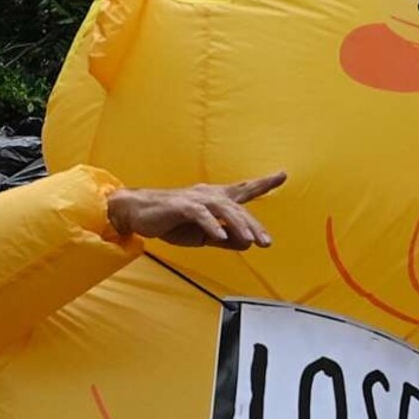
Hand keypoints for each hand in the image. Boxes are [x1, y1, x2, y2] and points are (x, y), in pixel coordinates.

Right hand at [107, 172, 285, 249]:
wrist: (137, 213)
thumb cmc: (171, 222)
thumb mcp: (202, 236)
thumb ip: (225, 239)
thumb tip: (247, 243)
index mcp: (214, 200)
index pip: (242, 190)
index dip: (262, 183)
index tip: (281, 175)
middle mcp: (208, 195)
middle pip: (237, 207)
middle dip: (254, 225)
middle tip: (267, 242)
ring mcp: (195, 199)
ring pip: (223, 210)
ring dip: (238, 226)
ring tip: (251, 241)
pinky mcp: (181, 206)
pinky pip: (200, 215)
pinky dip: (212, 225)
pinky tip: (220, 235)